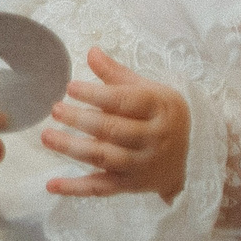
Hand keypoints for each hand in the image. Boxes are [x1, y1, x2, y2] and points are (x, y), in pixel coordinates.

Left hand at [40, 49, 187, 201]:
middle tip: (55, 109)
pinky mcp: (130, 186)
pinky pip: (101, 188)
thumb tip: (91, 52)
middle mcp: (153, 138)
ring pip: (104, 158)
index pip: (126, 101)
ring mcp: (141, 165)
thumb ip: (117, 75)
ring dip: (72, 148)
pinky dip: (76, 188)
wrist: (193, 158)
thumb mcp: (149, 91)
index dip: (96, 94)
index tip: (70, 87)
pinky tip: (51, 185)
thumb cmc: (162, 116)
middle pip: (112, 130)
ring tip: (47, 136)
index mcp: (159, 109)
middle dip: (81, 120)